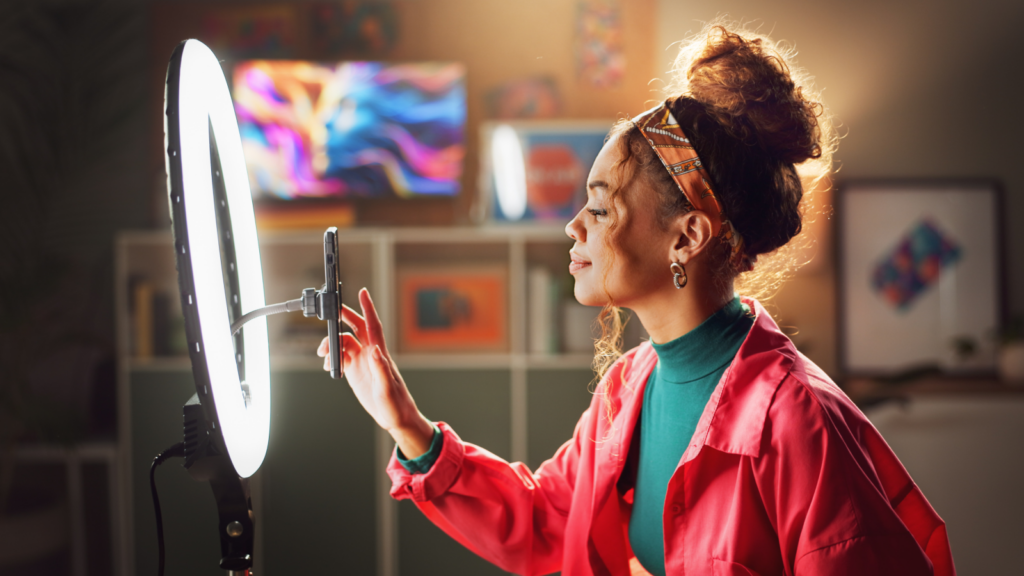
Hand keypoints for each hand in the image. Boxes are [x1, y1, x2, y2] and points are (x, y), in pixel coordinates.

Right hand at [317, 288, 433, 458]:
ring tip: (323, 355)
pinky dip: (332, 358)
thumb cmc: (396, 404)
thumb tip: (375, 350)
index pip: (373, 326)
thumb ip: (381, 369)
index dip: (368, 308)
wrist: (396, 418)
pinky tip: (328, 366)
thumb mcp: (387, 388)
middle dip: (343, 317)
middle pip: (356, 328)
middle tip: (329, 312)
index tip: (363, 291)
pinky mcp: (356, 372)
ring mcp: (363, 362)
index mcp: (379, 354)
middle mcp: (371, 354)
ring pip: (345, 343)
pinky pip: (342, 358)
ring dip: (331, 344)